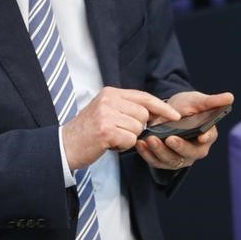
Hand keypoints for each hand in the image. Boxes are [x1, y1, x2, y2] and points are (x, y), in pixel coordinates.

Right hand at [61, 87, 180, 169]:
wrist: (65, 145)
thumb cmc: (88, 131)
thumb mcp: (105, 111)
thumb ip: (126, 108)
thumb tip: (154, 113)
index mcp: (110, 93)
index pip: (143, 97)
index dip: (161, 107)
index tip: (176, 115)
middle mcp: (109, 100)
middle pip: (144, 115)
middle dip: (137, 128)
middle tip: (118, 132)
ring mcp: (106, 114)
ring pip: (138, 128)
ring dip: (128, 138)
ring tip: (111, 138)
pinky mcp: (106, 130)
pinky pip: (130, 139)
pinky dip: (122, 146)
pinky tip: (109, 144)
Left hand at [135, 91, 233, 170]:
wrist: (169, 112)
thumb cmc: (188, 106)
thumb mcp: (198, 100)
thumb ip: (212, 101)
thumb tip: (230, 97)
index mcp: (207, 135)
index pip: (208, 138)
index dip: (205, 137)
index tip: (201, 136)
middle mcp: (195, 150)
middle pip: (189, 154)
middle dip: (179, 147)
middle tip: (170, 139)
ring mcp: (179, 157)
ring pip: (171, 160)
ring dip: (159, 152)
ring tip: (150, 140)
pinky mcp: (164, 160)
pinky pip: (156, 161)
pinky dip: (147, 154)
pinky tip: (141, 144)